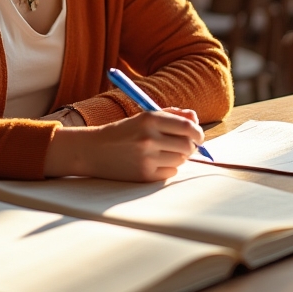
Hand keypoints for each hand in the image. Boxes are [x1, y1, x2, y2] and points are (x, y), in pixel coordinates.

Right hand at [43, 107, 204, 181]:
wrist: (93, 150)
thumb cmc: (123, 132)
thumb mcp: (144, 117)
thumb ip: (172, 115)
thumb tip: (194, 119)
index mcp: (150, 119)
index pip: (187, 127)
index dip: (198, 132)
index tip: (199, 136)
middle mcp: (149, 138)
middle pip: (187, 145)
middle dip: (189, 146)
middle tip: (184, 145)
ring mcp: (147, 158)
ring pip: (180, 159)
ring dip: (178, 156)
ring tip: (163, 153)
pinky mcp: (144, 175)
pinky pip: (170, 172)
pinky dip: (168, 168)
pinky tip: (154, 163)